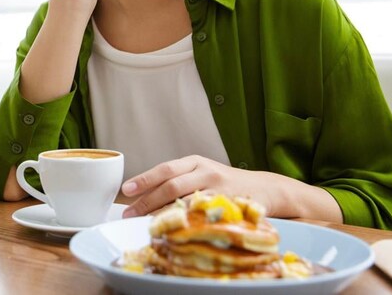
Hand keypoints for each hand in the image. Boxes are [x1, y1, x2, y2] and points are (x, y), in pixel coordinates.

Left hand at [120, 155, 301, 218]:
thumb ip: (180, 180)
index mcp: (195, 162)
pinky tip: (174, 229)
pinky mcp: (228, 204)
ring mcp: (218, 188)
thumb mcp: (203, 173)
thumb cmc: (227, 183)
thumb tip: (145, 197)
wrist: (266, 188)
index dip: (144, 179)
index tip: (126, 189)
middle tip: (130, 215)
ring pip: (184, 201)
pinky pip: (202, 214)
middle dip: (147, 201)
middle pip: (171, 186)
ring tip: (146, 225)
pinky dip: (186, 222)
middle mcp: (205, 171)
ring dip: (162, 215)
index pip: (165, 169)